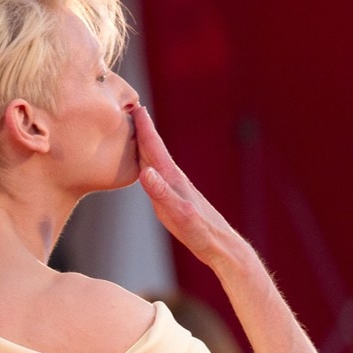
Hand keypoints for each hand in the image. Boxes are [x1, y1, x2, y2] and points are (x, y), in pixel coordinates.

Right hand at [133, 106, 244, 268]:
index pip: (155, 147)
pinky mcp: (175, 198)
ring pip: (156, 161)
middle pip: (155, 149)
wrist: (221, 246)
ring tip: (136, 133)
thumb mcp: (179, 215)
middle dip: (143, 130)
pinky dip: (149, 164)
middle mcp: (174, 179)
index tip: (135, 106)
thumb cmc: (202, 233)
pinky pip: (158, 175)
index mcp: (173, 179)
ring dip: (145, 145)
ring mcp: (176, 188)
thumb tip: (145, 171)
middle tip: (131, 110)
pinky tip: (146, 167)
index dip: (145, 128)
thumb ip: (162, 194)